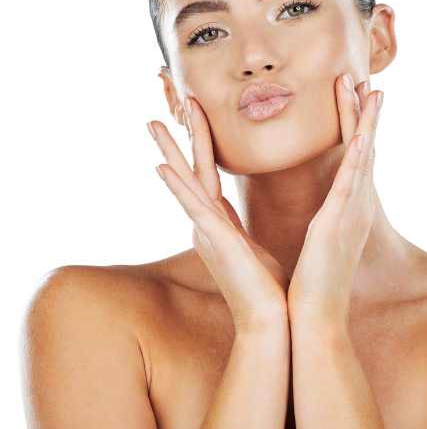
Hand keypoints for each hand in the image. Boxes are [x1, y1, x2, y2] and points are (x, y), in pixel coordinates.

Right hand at [147, 96, 288, 333]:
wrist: (271, 319)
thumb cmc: (265, 285)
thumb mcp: (251, 246)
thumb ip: (237, 228)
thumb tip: (235, 217)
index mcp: (218, 222)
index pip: (208, 174)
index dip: (201, 145)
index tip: (196, 118)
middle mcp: (207, 223)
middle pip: (191, 171)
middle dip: (179, 139)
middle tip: (166, 108)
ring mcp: (208, 231)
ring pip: (188, 182)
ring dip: (171, 151)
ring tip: (153, 123)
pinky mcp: (216, 242)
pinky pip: (194, 208)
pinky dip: (177, 187)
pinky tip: (161, 167)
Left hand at [287, 73, 382, 324]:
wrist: (315, 313)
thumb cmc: (314, 277)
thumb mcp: (320, 236)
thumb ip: (325, 215)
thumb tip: (323, 205)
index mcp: (348, 203)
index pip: (353, 154)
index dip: (355, 123)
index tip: (353, 95)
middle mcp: (356, 202)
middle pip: (362, 146)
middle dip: (363, 112)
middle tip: (364, 77)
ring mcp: (351, 211)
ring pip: (361, 155)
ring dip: (364, 121)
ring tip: (368, 89)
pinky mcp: (338, 222)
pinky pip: (350, 183)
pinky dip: (357, 157)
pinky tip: (362, 134)